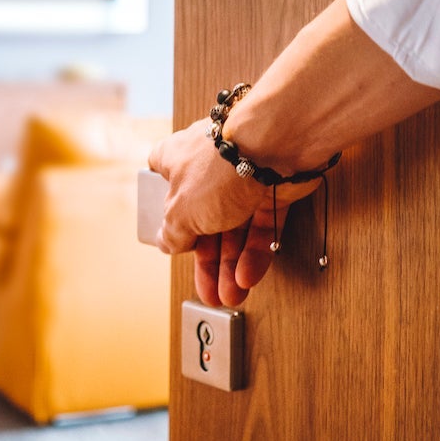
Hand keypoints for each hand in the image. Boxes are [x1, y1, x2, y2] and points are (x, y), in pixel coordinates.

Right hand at [148, 119, 318, 305]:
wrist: (275, 146)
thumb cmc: (221, 165)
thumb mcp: (182, 211)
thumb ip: (174, 231)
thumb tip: (167, 242)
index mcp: (175, 163)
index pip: (164, 188)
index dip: (168, 218)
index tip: (174, 243)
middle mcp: (209, 168)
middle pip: (203, 221)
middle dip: (208, 262)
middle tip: (210, 290)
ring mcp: (242, 178)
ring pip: (235, 229)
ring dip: (232, 266)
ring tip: (231, 294)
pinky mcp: (273, 188)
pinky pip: (261, 227)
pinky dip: (255, 252)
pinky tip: (248, 275)